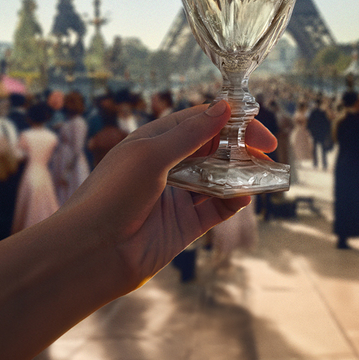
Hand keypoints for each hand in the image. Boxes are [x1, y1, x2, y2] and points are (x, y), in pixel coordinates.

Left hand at [62, 100, 275, 293]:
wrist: (91, 252)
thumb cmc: (112, 194)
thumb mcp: (151, 154)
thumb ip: (190, 134)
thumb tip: (224, 107)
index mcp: (157, 140)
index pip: (201, 121)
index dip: (230, 120)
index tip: (257, 127)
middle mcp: (170, 165)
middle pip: (215, 148)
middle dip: (241, 148)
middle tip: (267, 152)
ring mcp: (179, 194)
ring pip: (220, 178)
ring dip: (242, 174)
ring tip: (263, 174)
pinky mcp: (186, 223)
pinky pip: (218, 207)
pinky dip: (234, 201)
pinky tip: (244, 197)